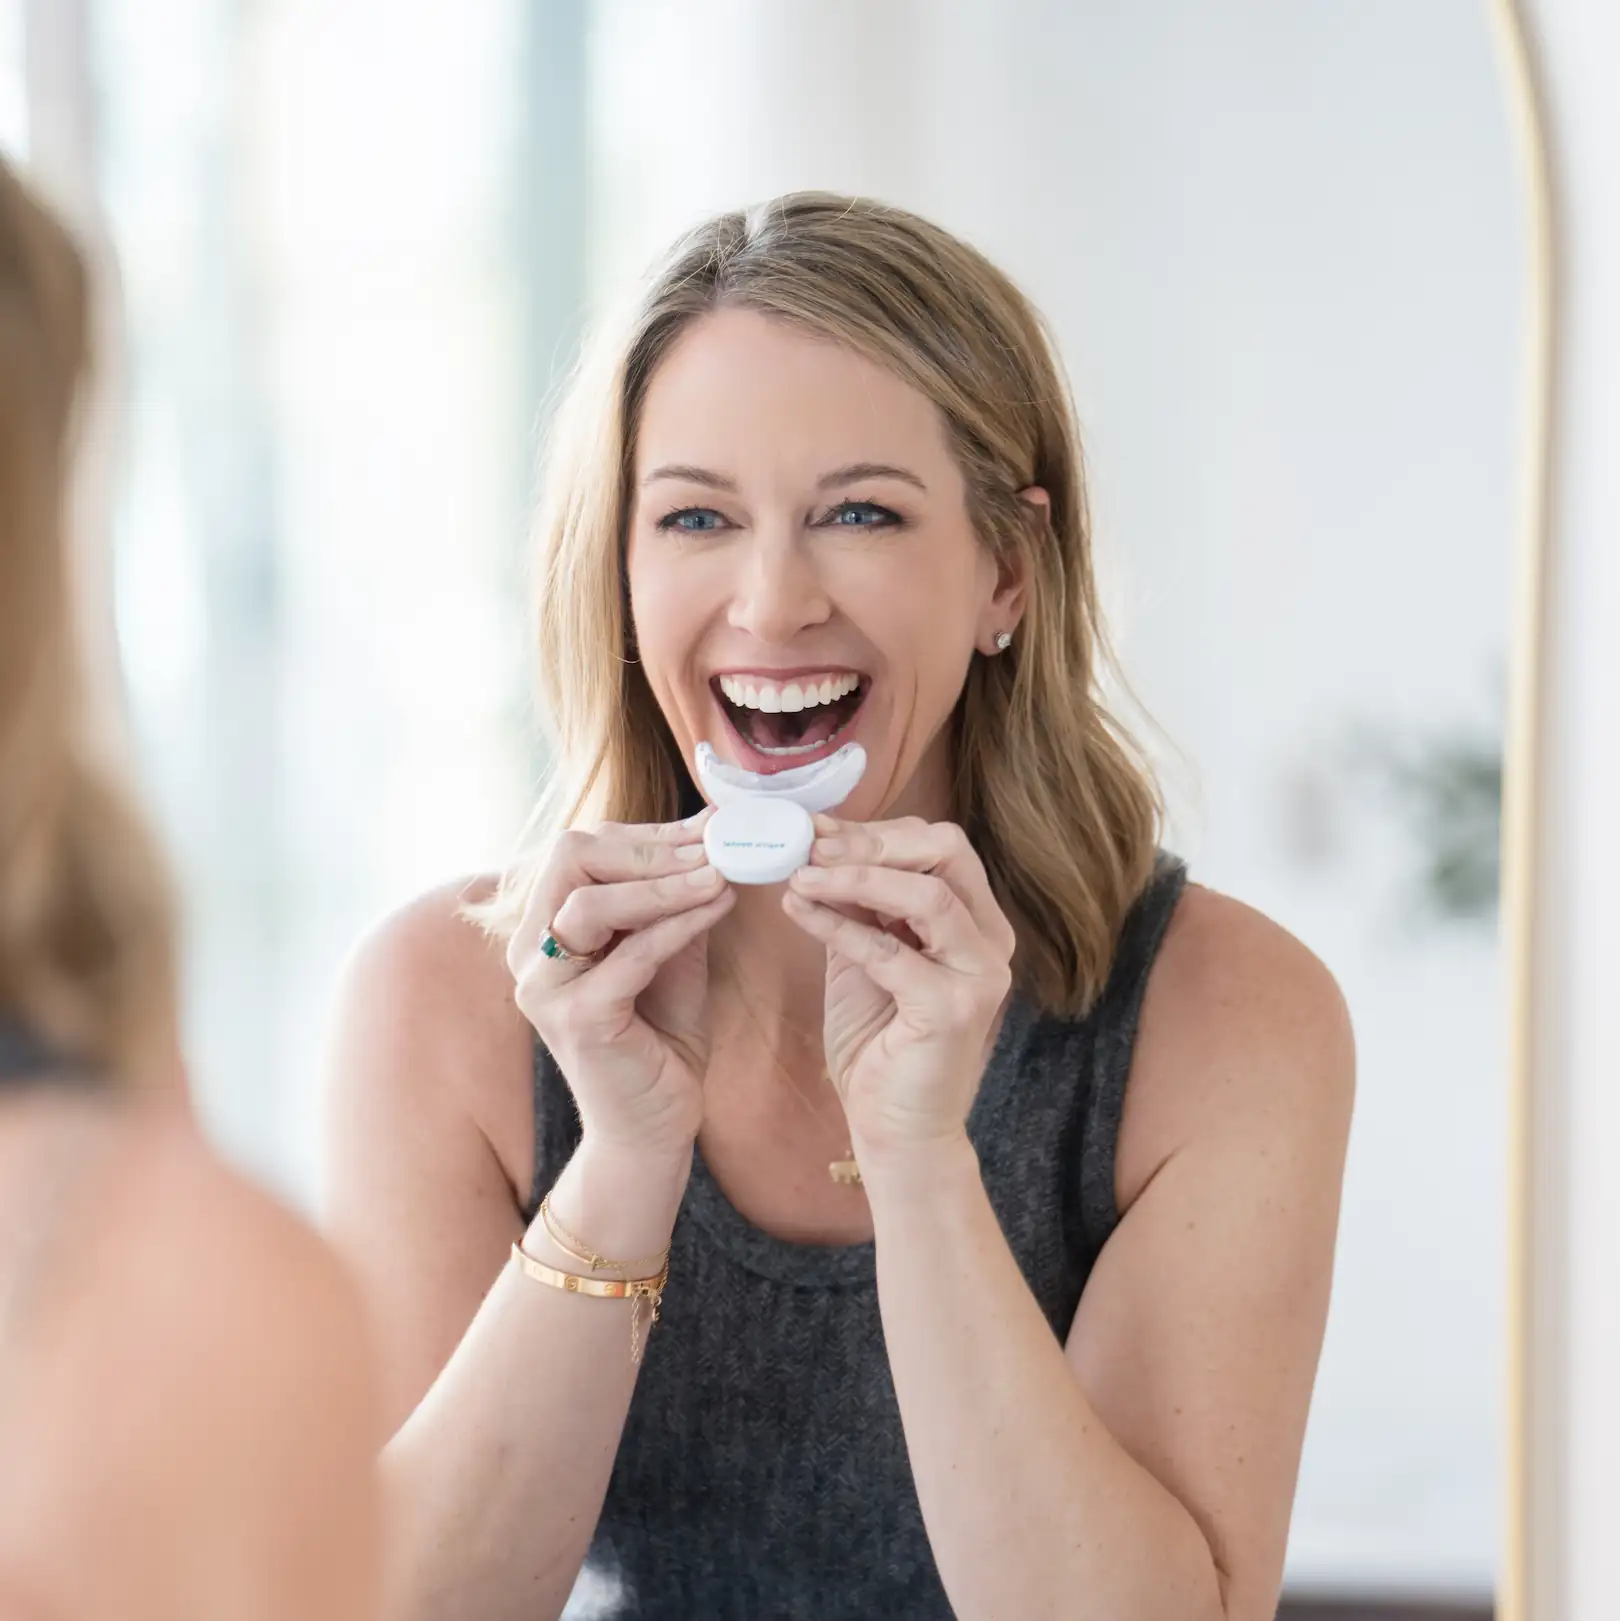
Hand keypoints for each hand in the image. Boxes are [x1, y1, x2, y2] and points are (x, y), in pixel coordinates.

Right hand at [508, 807, 733, 1159]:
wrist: (654, 1125)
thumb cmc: (660, 1036)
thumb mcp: (670, 951)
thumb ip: (676, 898)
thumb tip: (710, 835)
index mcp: (543, 927)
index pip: (579, 850)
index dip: (645, 833)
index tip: (706, 826)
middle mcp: (529, 952)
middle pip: (568, 859)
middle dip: (647, 847)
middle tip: (713, 846)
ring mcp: (546, 987)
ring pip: (590, 904)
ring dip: (663, 882)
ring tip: (721, 873)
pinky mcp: (577, 1021)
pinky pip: (629, 956)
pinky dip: (678, 925)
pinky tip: (719, 907)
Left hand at [781, 814, 1015, 1155]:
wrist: (894, 1126)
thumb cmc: (879, 1040)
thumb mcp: (863, 953)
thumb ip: (856, 903)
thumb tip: (820, 845)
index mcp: (975, 920)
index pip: (939, 846)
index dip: (876, 830)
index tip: (816, 829)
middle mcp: (990, 940)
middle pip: (947, 853)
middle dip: (873, 841)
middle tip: (812, 845)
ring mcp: (980, 974)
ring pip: (928, 895)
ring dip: (855, 877)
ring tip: (800, 873)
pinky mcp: (954, 1009)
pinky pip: (890, 951)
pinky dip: (839, 925)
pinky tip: (798, 910)